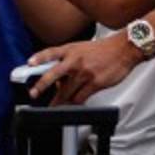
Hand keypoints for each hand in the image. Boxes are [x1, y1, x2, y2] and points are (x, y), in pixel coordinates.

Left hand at [27, 34, 142, 103]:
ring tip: (56, 104)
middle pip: (53, 74)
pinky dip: (76, 101)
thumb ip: (69, 62)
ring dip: (61, 100)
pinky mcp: (94, 83)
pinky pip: (80, 98)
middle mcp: (76, 61)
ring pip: (67, 91)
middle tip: (34, 94)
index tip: (29, 63)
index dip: (39, 58)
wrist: (125, 50)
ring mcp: (85, 73)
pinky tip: (75, 102)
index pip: (51, 52)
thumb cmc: (104, 49)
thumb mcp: (83, 49)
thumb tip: (59, 79)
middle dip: (41, 86)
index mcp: (72, 49)